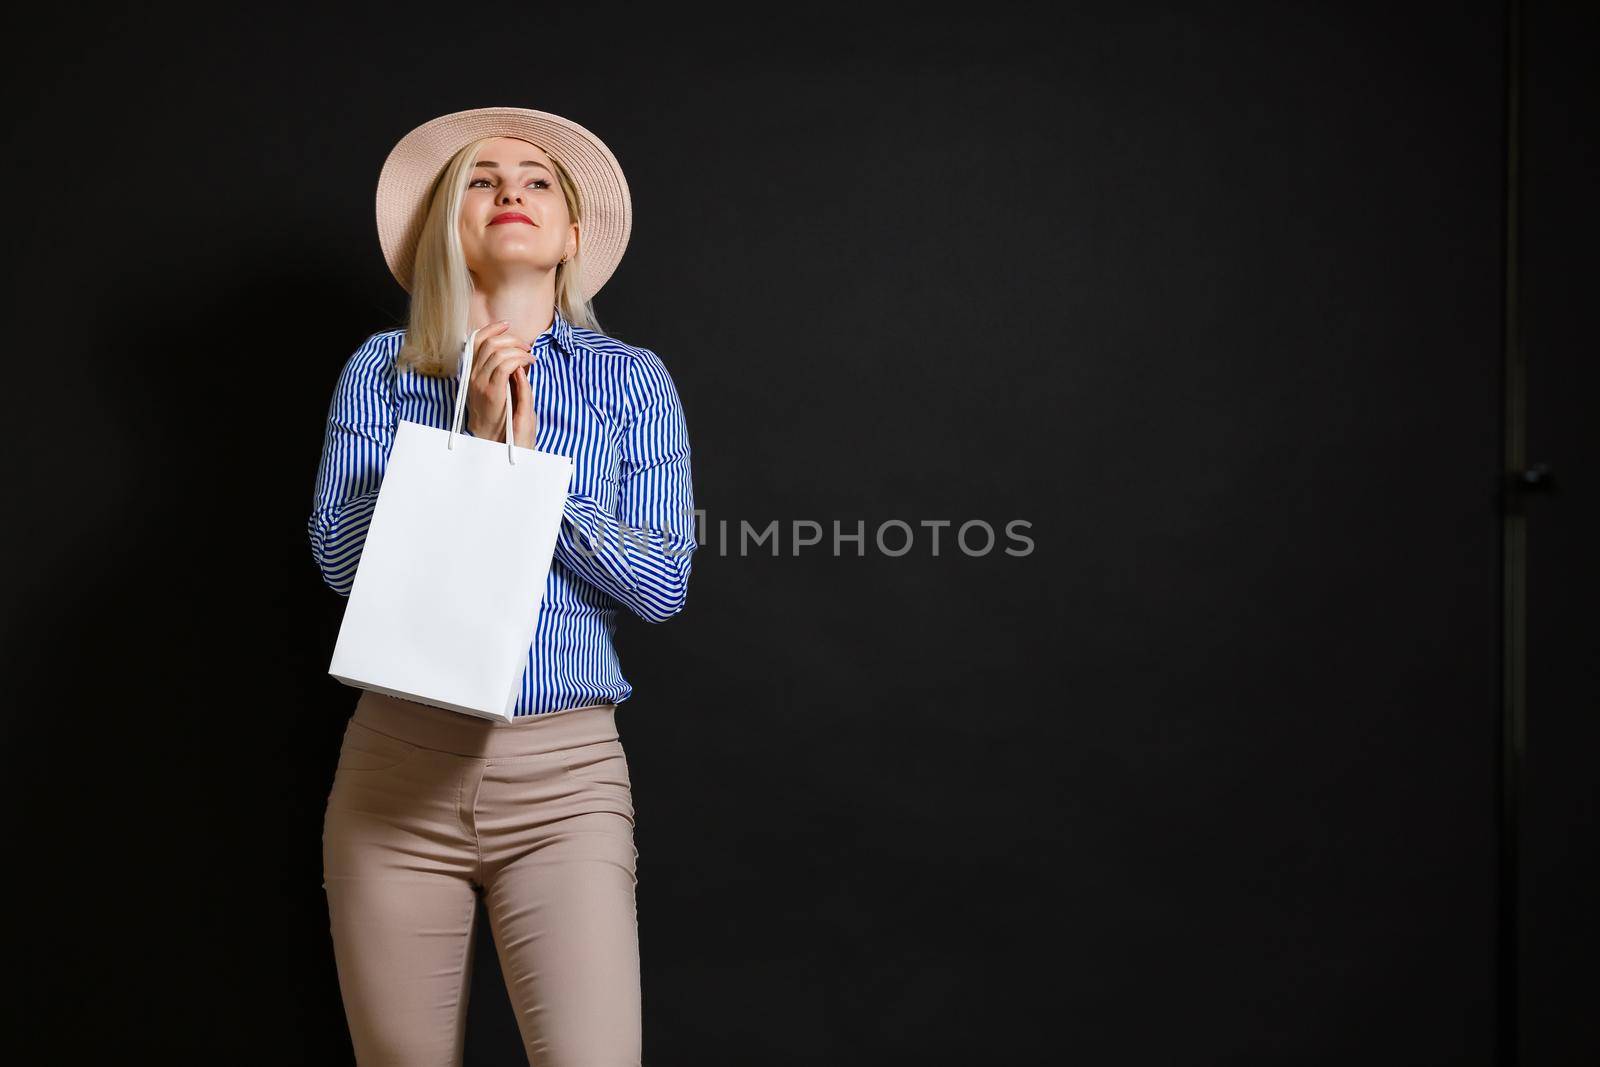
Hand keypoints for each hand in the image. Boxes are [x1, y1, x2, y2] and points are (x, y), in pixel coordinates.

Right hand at [465, 321, 537, 448]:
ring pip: (498, 353)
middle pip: (489, 343)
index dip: (491, 329)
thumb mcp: (495, 386)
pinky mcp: (491, 391)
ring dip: (518, 351)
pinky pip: (505, 366)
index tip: (506, 325)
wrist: (489, 436)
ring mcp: (480, 382)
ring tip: (530, 357)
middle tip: (526, 347)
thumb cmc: (496, 412)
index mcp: (472, 371)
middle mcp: (473, 375)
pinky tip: (528, 364)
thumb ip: (501, 370)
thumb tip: (516, 354)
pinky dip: (519, 361)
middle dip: (511, 339)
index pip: (475, 340)